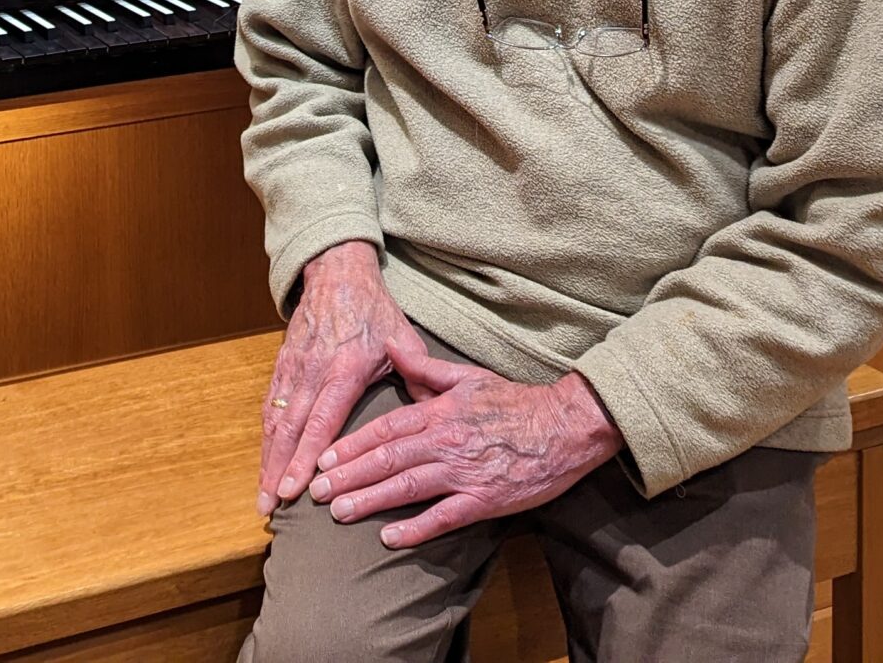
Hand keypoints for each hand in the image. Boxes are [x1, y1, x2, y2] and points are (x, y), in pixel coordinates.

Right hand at [256, 241, 428, 516]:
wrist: (338, 273)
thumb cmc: (376, 310)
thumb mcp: (405, 339)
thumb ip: (419, 377)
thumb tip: (438, 415)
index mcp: (344, 370)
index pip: (322, 423)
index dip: (305, 458)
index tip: (295, 488)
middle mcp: (313, 372)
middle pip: (291, 430)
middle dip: (279, 470)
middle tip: (271, 507)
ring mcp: (294, 368)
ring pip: (276, 421)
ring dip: (267, 458)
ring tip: (264, 494)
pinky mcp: (282, 363)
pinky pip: (270, 405)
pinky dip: (266, 436)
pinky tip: (265, 459)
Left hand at [308, 346, 621, 548]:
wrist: (565, 427)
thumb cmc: (514, 402)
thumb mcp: (466, 376)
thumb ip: (423, 366)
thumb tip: (387, 345)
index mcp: (439, 412)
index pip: (385, 429)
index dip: (352, 444)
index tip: (325, 457)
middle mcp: (445, 442)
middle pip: (387, 459)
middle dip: (348, 476)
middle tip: (317, 492)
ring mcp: (464, 473)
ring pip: (407, 487)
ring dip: (370, 501)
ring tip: (339, 513)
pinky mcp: (485, 500)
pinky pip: (443, 517)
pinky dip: (415, 528)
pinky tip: (389, 537)